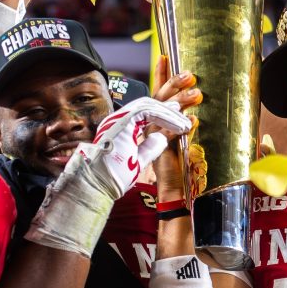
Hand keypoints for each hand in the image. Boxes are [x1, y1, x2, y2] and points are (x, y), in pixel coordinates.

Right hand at [25, 98, 189, 255]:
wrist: (98, 185)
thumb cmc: (113, 178)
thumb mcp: (138, 160)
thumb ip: (149, 147)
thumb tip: (161, 136)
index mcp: (121, 128)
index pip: (144, 113)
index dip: (163, 113)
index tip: (179, 116)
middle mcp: (118, 120)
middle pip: (148, 104)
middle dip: (169, 104)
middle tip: (188, 102)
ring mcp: (118, 119)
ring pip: (148, 104)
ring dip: (170, 112)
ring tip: (185, 121)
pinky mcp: (121, 122)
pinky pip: (147, 111)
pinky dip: (165, 117)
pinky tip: (178, 125)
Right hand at [151, 55, 200, 198]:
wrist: (176, 189)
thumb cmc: (184, 163)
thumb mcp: (191, 136)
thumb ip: (195, 122)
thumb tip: (214, 108)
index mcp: (157, 118)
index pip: (159, 92)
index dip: (161, 74)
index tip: (165, 56)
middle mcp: (152, 123)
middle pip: (160, 97)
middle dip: (175, 83)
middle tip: (191, 75)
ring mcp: (152, 136)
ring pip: (164, 112)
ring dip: (181, 101)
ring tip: (197, 94)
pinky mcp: (157, 149)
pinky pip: (169, 133)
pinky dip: (182, 126)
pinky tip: (194, 121)